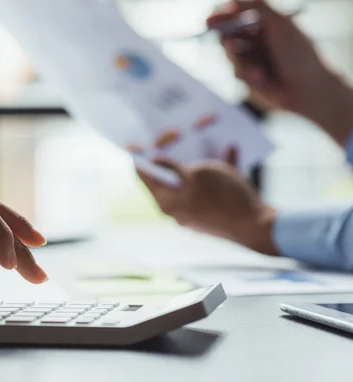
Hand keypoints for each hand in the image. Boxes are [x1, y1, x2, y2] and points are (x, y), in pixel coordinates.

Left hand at [137, 149, 277, 255]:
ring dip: (199, 159)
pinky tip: (230, 150)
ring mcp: (195, 212)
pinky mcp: (213, 213)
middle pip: (166, 177)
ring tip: (203, 139)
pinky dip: (219, 170)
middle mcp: (176, 210)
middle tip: (175, 135)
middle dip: (172, 154)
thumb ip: (173, 166)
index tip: (141, 139)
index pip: (144, 176)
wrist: (258, 227)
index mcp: (166, 202)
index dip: (141, 156)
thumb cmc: (224, 198)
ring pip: (191, 180)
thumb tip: (156, 160)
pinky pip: (211, 187)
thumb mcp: (197, 174)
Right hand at [208, 0, 352, 143]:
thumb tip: (233, 1)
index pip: (238, 13)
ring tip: (255, 68)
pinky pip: (236, 72)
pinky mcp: (249, 77)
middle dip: (225, 38)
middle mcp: (257, 40)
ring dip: (240, 61)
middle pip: (228, 33)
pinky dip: (248, 74)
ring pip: (230, 55)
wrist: (307, 90)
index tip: (210, 19)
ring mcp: (252, 58)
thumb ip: (257, 8)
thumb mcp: (280, 25)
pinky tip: (262, 78)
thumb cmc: (299, 56)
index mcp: (266, 23)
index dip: (222, 15)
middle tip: (228, 43)